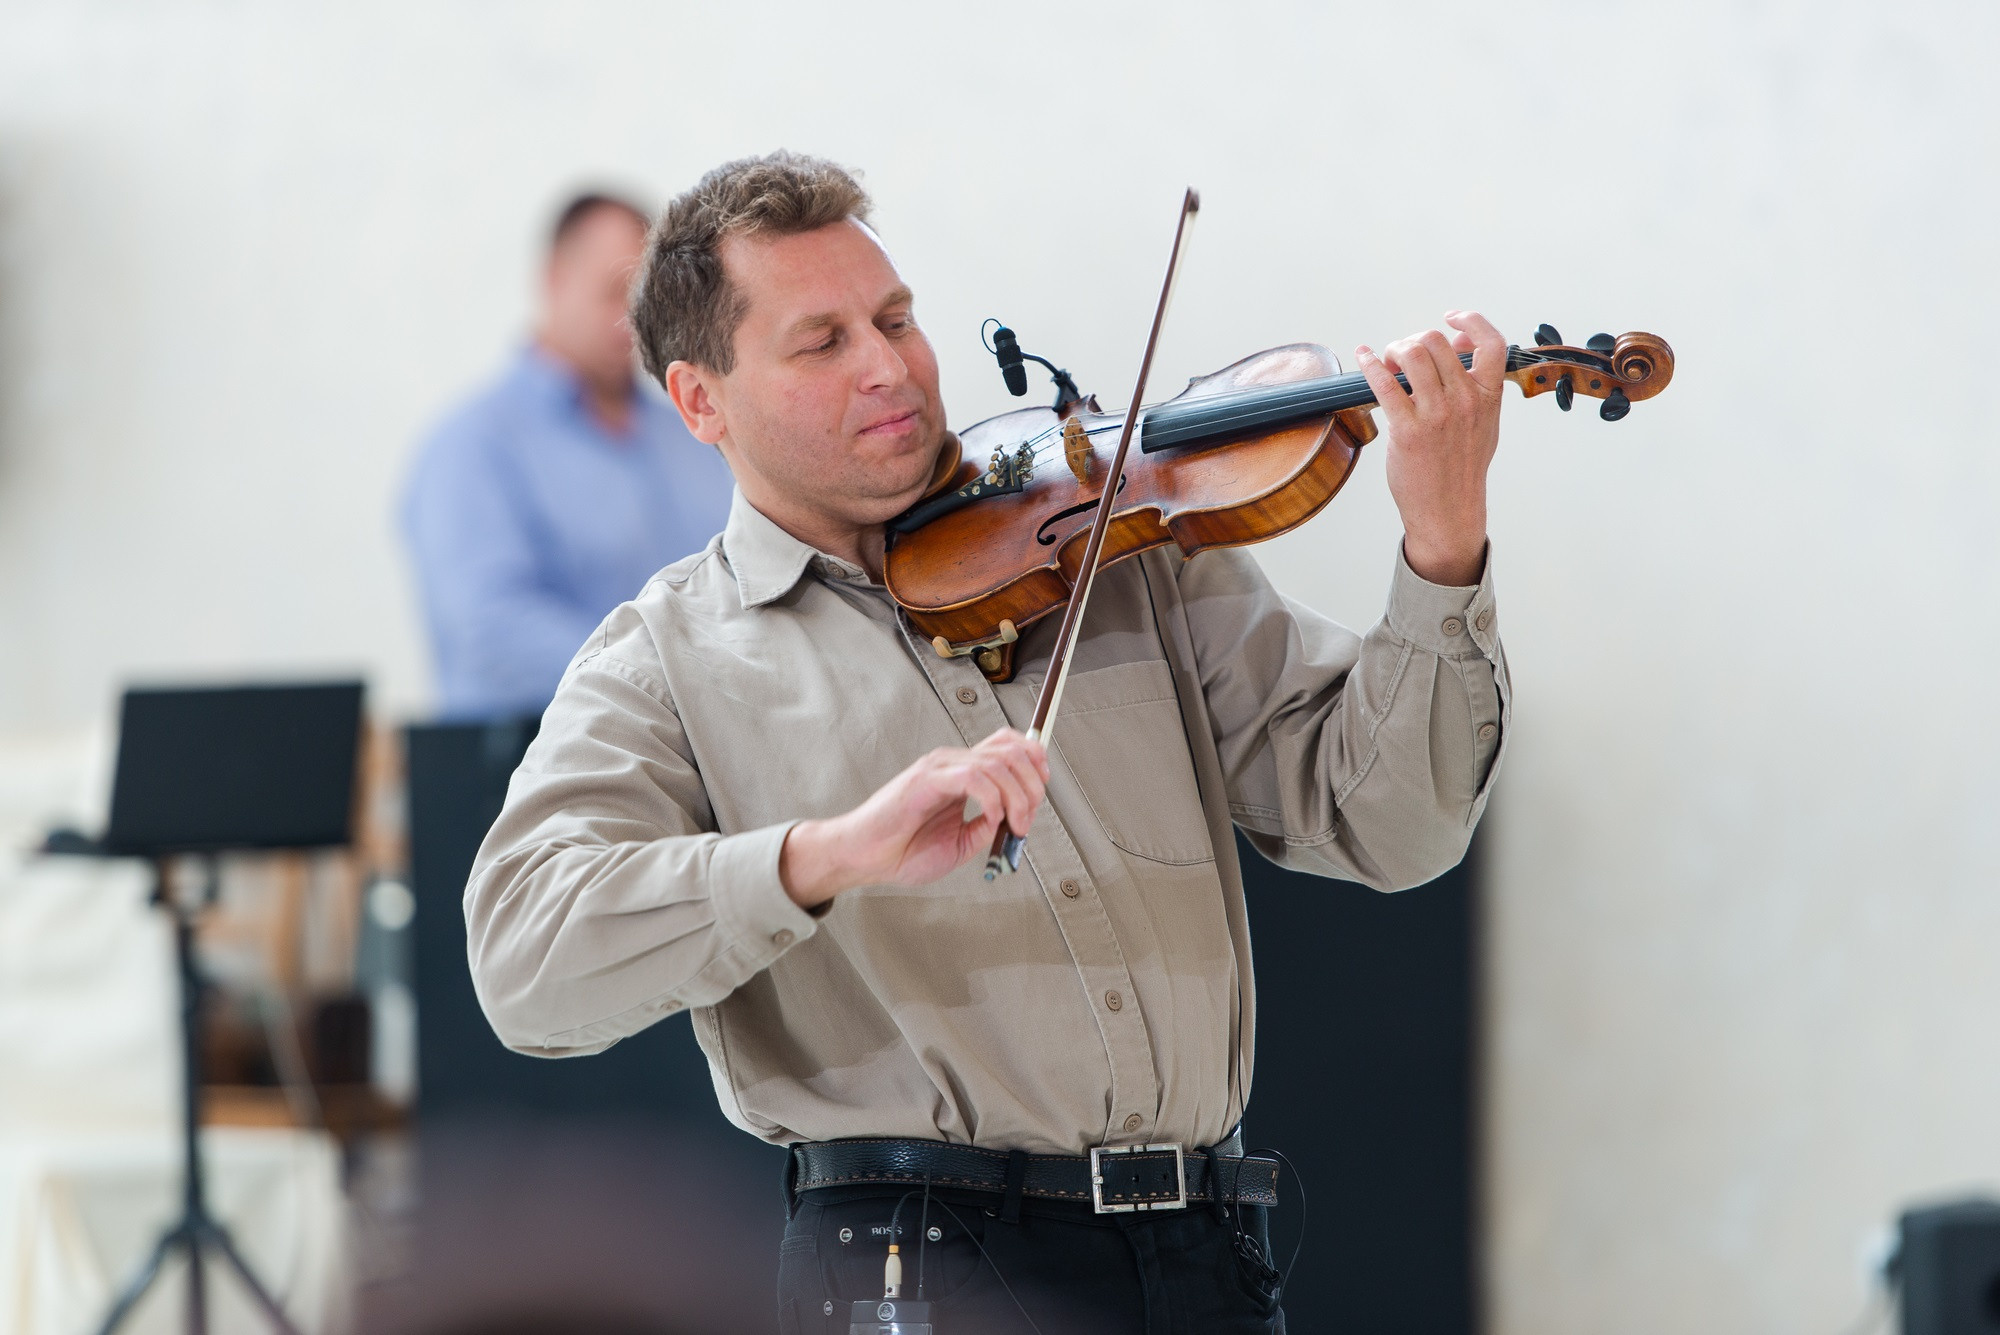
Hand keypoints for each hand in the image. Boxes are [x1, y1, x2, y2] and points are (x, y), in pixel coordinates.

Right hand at [779, 728, 1050, 907]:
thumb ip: (986, 828)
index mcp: (960, 773)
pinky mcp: (926, 780)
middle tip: (1028, 820)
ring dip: (1017, 797)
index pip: (1007, 745)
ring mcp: (938, 768)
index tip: (1042, 790)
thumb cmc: (901, 850)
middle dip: (1032, 785)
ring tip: (1015, 826)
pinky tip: (991, 819)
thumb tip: (1011, 820)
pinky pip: (973, 777)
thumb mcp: (960, 843)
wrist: (864, 858)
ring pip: (997, 763)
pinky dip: (993, 799)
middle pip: (1010, 750)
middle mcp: (951, 763)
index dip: (1034, 760)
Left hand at [1356, 311, 1506, 586]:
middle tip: (1404, 355)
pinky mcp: (1408, 430)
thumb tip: (1462, 342)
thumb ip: (1478, 382)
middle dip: (1414, 340)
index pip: (1491, 342)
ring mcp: (1437, 415)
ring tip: (1389, 363)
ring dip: (1393, 350)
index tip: (1450, 318)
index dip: (1470, 320)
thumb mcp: (1485, 421)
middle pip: (1436, 342)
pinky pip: (1385, 383)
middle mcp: (1465, 401)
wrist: (1449, 509)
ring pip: (1411, 354)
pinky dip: (1370, 364)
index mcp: (1489, 396)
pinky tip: (1364, 359)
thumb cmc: (1462, 465)